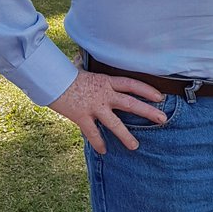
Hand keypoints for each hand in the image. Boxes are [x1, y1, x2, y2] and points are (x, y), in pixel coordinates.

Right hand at [49, 70, 166, 154]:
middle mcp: (104, 94)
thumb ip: (89, 70)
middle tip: (162, 119)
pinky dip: (98, 142)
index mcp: (106, 81)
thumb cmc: (65, 74)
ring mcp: (94, 106)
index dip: (147, 90)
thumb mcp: (83, 70)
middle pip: (131, 103)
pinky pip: (92, 132)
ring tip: (135, 146)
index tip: (160, 97)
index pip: (132, 84)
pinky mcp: (81, 116)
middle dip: (148, 111)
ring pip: (114, 123)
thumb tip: (82, 61)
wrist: (49, 79)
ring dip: (125, 136)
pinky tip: (104, 151)